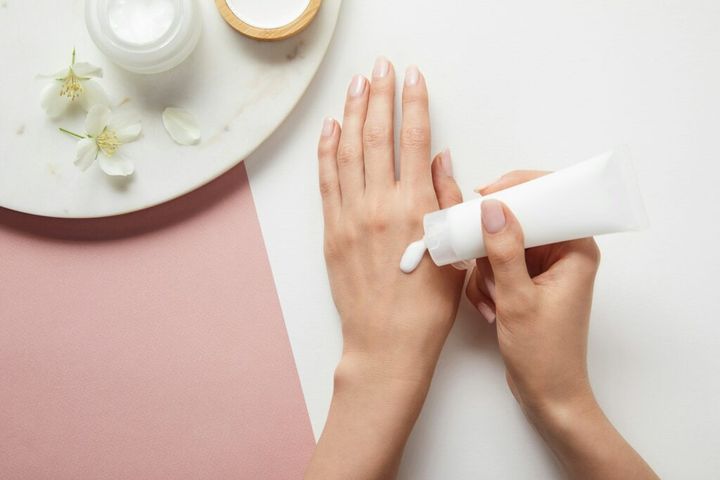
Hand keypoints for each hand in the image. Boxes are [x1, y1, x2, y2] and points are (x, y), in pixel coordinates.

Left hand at [319, 60, 463, 378]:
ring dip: (352, 113)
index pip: (415, 139)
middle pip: (377, 135)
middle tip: (381, 68)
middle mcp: (381, 205)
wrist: (388, 342)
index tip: (413, 78)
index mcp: (417, 208)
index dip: (414, 103)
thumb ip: (447, 200)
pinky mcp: (332, 231)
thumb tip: (440, 159)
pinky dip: (327, 150)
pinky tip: (330, 128)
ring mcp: (351, 216)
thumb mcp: (453, 251)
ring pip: (348, 151)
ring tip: (356, 85)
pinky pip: (327, 180)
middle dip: (380, 95)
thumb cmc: (427, 306)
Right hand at [467, 171, 599, 415]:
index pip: (551, 198)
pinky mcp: (526, 282)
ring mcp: (542, 268)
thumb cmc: (544, 353)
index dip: (518, 190)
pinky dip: (486, 284)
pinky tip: (490, 310)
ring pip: (500, 244)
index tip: (485, 196)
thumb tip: (492, 207)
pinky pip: (496, 265)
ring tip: (493, 301)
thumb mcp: (518, 299)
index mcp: (576, 249)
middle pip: (519, 220)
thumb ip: (504, 251)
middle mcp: (562, 253)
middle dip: (492, 245)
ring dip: (486, 270)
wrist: (546, 394)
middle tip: (481, 264)